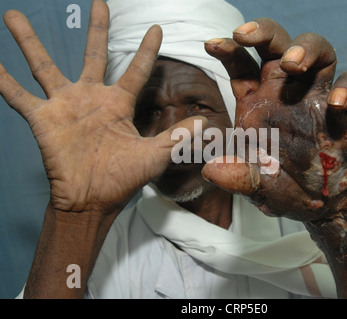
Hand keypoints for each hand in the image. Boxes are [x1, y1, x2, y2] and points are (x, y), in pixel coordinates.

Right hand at [0, 0, 203, 215]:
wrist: (92, 201)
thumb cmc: (123, 179)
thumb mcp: (155, 156)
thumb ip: (177, 136)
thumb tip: (204, 122)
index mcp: (119, 105)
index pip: (136, 70)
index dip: (146, 49)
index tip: (156, 27)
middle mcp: (92, 99)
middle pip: (95, 55)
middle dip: (98, 28)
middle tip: (101, 1)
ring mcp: (65, 106)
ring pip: (45, 66)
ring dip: (30, 42)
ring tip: (13, 16)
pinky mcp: (43, 120)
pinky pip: (18, 96)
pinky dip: (3, 82)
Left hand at [203, 18, 346, 220]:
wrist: (319, 202)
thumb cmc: (281, 185)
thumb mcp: (254, 185)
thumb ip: (236, 177)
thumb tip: (212, 170)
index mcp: (257, 101)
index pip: (243, 64)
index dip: (229, 50)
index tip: (212, 45)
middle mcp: (287, 92)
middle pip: (279, 45)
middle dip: (264, 32)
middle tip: (245, 35)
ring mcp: (318, 100)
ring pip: (320, 53)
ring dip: (307, 49)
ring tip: (293, 64)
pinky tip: (336, 104)